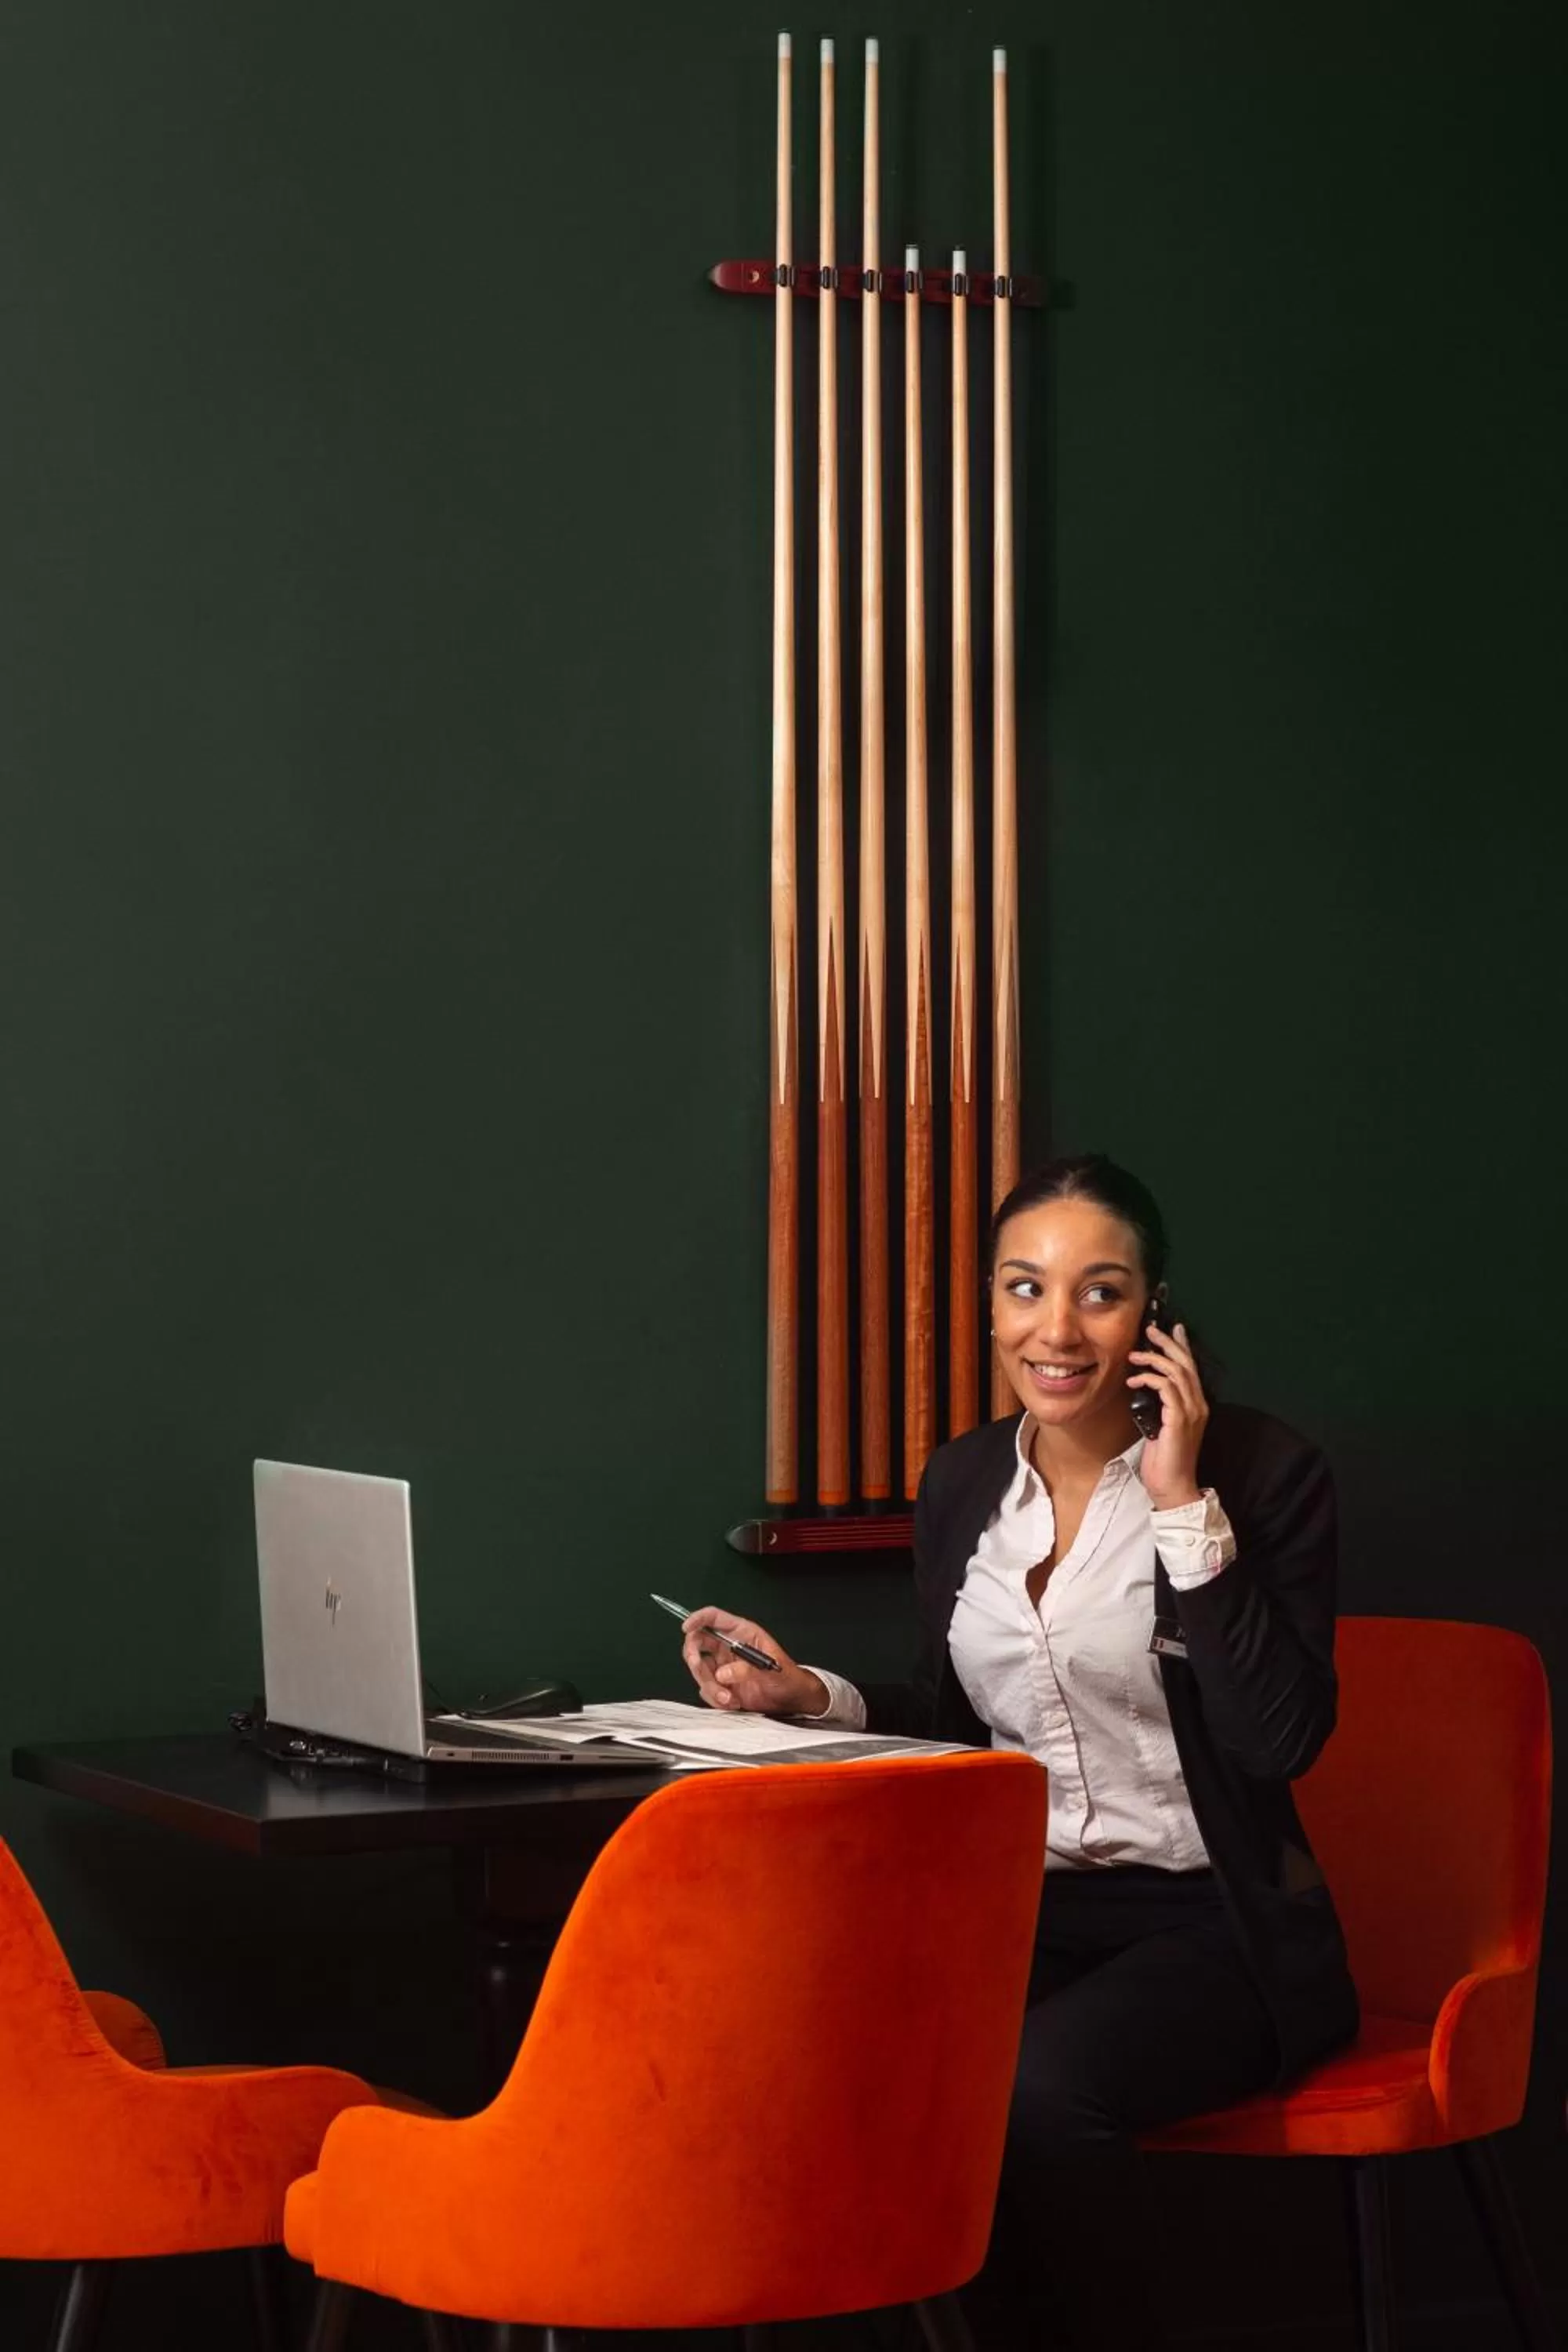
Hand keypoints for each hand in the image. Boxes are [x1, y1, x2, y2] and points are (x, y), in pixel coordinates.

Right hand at [678, 1606, 828, 1717]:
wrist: (790, 1700)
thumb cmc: (786, 1677)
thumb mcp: (771, 1669)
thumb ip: (746, 1669)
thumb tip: (722, 1674)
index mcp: (741, 1633)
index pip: (713, 1617)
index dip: (698, 1619)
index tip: (686, 1627)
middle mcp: (728, 1647)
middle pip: (698, 1642)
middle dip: (694, 1657)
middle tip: (700, 1669)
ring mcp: (722, 1666)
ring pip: (699, 1670)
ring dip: (710, 1686)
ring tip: (729, 1698)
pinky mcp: (721, 1684)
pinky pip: (706, 1689)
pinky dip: (715, 1698)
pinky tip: (733, 1702)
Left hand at [1128, 1319, 1208, 1509]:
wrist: (1172, 1486)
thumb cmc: (1164, 1460)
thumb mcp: (1161, 1426)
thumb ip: (1160, 1407)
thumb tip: (1146, 1389)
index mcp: (1195, 1405)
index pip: (1191, 1369)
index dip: (1182, 1347)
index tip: (1173, 1330)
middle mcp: (1197, 1404)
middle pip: (1186, 1364)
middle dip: (1168, 1343)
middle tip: (1151, 1330)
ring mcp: (1191, 1411)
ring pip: (1177, 1372)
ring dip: (1154, 1359)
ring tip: (1134, 1355)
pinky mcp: (1179, 1419)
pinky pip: (1167, 1388)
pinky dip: (1150, 1380)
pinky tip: (1134, 1381)